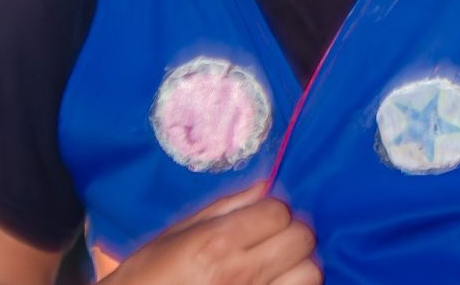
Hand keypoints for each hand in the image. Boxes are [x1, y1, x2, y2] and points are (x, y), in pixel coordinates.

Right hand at [103, 182, 321, 284]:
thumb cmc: (148, 275)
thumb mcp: (175, 235)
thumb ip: (224, 208)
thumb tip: (264, 185)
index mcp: (218, 243)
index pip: (278, 212)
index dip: (272, 211)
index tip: (261, 219)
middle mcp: (243, 272)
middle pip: (302, 238)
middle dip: (291, 233)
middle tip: (273, 240)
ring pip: (311, 273)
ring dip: (299, 265)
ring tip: (279, 266)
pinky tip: (274, 283)